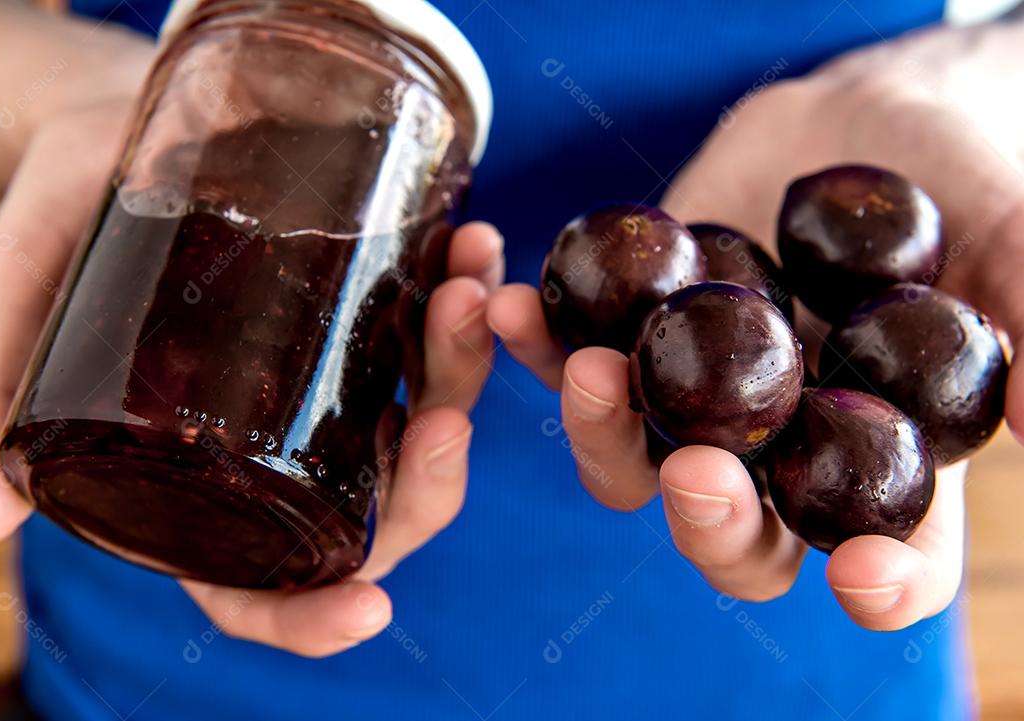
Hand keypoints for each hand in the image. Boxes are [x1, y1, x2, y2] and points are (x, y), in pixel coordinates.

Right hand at [0, 98, 503, 656]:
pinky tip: (472, 243)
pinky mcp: (371, 319)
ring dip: (465, 370)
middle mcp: (284, 449)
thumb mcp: (20, 302)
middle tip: (443, 414)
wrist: (116, 125)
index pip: (261, 589)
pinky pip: (439, 334)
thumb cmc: (62, 223)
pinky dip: (468, 297)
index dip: (313, 620)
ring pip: (430, 418)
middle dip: (430, 476)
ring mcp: (338, 386)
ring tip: (466, 290)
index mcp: (204, 485)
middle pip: (379, 510)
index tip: (370, 610)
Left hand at [488, 18, 1023, 629]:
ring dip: (601, 431)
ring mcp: (692, 406)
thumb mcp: (1015, 242)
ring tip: (596, 369)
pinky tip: (512, 303)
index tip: (862, 576)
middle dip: (711, 521)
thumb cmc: (962, 184)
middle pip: (732, 538)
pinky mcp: (630, 341)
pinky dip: (540, 339)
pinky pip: (573, 358)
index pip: (885, 559)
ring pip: (630, 465)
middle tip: (697, 475)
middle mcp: (775, 457)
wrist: (861, 121)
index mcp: (877, 465)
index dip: (879, 582)